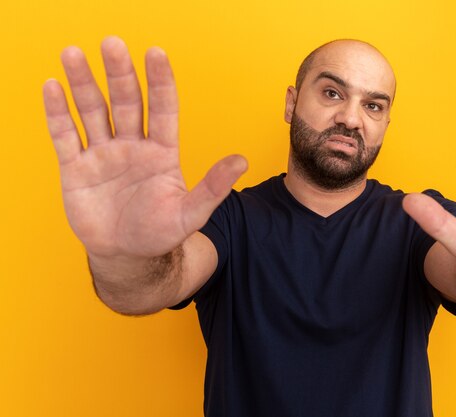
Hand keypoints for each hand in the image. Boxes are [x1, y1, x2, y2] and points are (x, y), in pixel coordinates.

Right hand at [44, 37, 246, 258]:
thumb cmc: (160, 233)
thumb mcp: (190, 214)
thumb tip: (242, 162)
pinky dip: (58, 113)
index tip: (155, 53)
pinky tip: (52, 87)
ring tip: (73, 55)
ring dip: (83, 84)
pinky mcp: (76, 168)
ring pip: (93, 112)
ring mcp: (103, 154)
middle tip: (112, 44)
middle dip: (120, 74)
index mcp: (162, 151)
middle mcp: (133, 145)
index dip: (159, 82)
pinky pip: (65, 136)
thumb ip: (212, 188)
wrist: (126, 255)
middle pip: (126, 103)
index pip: (162, 109)